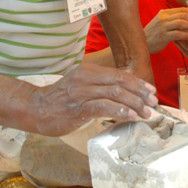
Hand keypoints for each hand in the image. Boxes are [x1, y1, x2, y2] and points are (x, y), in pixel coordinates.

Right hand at [28, 62, 157, 135]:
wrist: (34, 109)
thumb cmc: (60, 101)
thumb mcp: (82, 87)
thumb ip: (100, 88)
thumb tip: (125, 97)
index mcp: (90, 71)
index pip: (120, 74)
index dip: (138, 83)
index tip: (151, 92)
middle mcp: (87, 77)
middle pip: (122, 82)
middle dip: (141, 93)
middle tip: (153, 103)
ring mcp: (82, 91)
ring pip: (116, 93)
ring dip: (135, 103)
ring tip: (146, 113)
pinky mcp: (78, 107)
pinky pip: (104, 106)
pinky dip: (120, 111)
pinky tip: (130, 116)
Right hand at [143, 7, 187, 53]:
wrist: (143, 42)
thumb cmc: (155, 33)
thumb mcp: (162, 22)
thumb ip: (172, 19)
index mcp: (164, 13)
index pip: (181, 9)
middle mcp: (163, 18)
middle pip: (182, 14)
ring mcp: (162, 26)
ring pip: (180, 22)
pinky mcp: (163, 36)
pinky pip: (177, 34)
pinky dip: (185, 35)